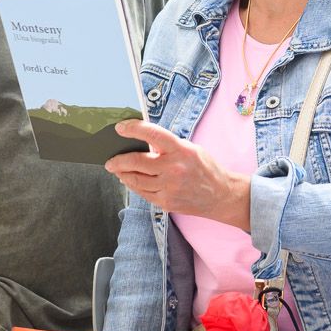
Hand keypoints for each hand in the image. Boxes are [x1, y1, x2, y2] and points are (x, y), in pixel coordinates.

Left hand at [106, 120, 249, 228]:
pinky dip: (133, 185)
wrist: (221, 195)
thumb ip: (168, 146)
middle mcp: (173, 168)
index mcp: (180, 150)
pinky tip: (129, 180)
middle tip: (110, 159)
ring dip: (122, 173)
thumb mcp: (190, 149)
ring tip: (117, 169)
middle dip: (118, 160)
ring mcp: (169, 187)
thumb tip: (142, 143)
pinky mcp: (166, 202)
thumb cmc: (205, 168)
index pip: (152, 135)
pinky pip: (142, 192)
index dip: (133, 129)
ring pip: (136, 179)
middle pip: (136, 162)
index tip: (120, 128)